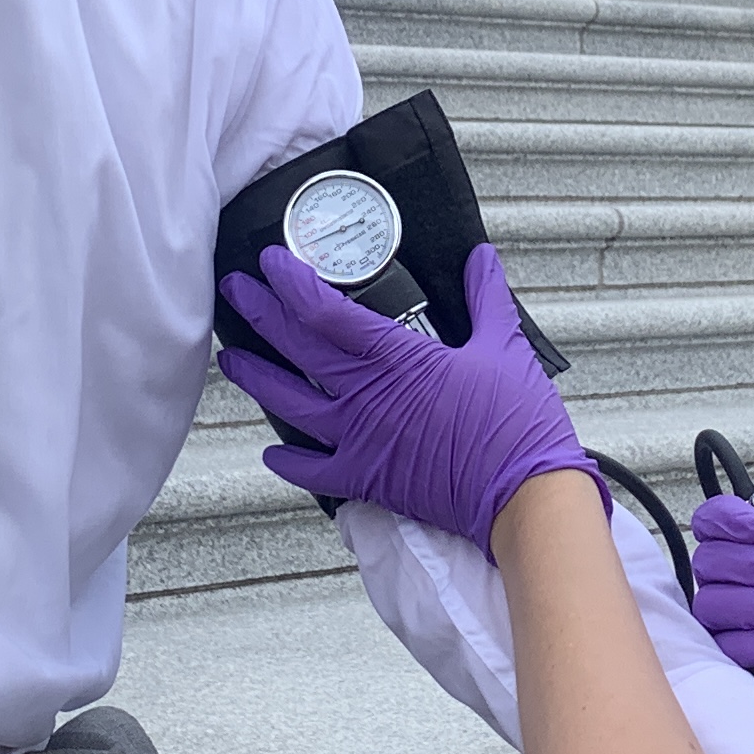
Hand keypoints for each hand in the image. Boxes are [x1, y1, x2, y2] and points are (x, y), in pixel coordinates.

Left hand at [219, 243, 590, 548]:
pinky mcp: (367, 478)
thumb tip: (480, 258)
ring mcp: (360, 438)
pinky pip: (314, 471)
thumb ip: (486, 297)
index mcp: (396, 357)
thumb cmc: (515, 424)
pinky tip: (271, 450)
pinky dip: (289, 461)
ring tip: (231, 359)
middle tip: (234, 291)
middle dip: (259, 314)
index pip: (325, 311)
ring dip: (257, 378)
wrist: (522, 495)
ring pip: (290, 404)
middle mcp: (366, 394)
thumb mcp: (505, 346)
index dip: (291, 283)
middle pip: (296, 347)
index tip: (271, 262)